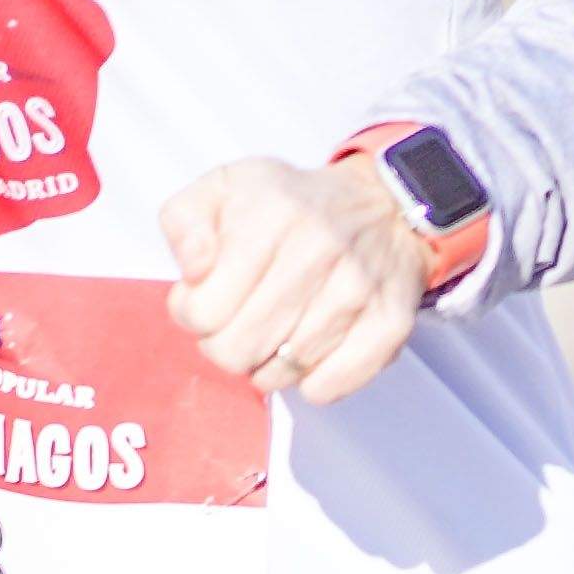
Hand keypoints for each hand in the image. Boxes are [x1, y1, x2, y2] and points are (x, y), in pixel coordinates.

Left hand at [164, 154, 428, 405]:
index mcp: (270, 216)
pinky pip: (327, 386)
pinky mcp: (388, 325)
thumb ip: (185, 222)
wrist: (380, 207)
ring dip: (266, 364)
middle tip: (237, 322)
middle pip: (236, 350)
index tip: (206, 297)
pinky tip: (308, 352)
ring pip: (279, 374)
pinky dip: (310, 382)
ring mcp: (357, 292)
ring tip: (275, 332)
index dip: (192, 313)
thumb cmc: (292, 205)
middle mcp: (318, 252)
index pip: (202, 311)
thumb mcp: (224, 187)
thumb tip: (193, 271)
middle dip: (224, 344)